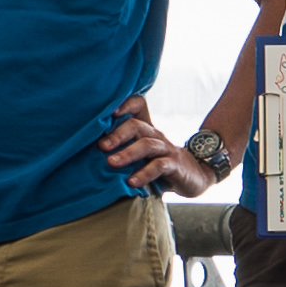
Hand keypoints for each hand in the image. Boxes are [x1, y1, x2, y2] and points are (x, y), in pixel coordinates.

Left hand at [100, 95, 218, 196]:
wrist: (196, 175)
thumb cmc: (161, 165)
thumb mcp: (142, 155)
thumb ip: (123, 151)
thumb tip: (89, 155)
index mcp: (147, 129)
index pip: (138, 105)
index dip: (124, 104)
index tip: (106, 113)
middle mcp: (156, 135)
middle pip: (137, 125)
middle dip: (117, 134)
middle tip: (102, 146)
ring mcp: (166, 149)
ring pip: (147, 145)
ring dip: (128, 153)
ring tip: (111, 163)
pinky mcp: (175, 165)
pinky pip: (159, 166)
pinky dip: (144, 173)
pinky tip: (132, 182)